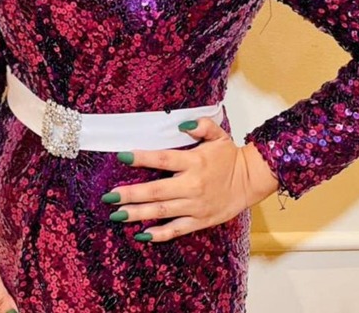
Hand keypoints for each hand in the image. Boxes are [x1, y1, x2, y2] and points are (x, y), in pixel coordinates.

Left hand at [101, 116, 275, 242]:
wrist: (250, 180)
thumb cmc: (229, 156)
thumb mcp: (217, 134)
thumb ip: (200, 125)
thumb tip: (182, 124)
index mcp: (194, 162)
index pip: (163, 158)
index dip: (142, 157)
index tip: (121, 156)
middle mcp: (192, 185)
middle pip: (157, 190)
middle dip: (131, 194)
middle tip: (109, 196)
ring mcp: (195, 205)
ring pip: (162, 212)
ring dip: (138, 213)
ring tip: (116, 214)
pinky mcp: (199, 221)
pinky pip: (176, 229)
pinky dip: (158, 234)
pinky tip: (141, 234)